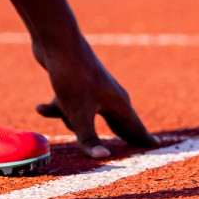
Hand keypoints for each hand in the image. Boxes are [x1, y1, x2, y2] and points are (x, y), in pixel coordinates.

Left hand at [33, 38, 156, 158]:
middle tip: (131, 150)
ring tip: (58, 110)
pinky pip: (66, 104)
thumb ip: (88, 138)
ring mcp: (91, 89)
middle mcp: (109, 96)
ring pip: (85, 116)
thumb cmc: (73, 75)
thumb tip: (103, 158)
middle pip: (115, 123)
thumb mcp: (79, 113)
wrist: (56, 40)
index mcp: (118, 104)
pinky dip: (56, 107)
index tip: (158, 148)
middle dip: (118, 137)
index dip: (145, 141)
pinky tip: (40, 108)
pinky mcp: (73, 84)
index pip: (136, 128)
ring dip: (70, 120)